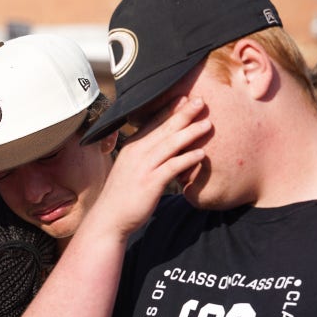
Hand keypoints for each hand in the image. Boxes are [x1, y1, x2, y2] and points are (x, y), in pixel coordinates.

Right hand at [95, 96, 208, 237]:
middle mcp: (137, 153)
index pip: (152, 123)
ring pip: (170, 145)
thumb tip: (161, 151)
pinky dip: (187, 159)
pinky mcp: (150, 183)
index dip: (169, 110)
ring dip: (190, 133)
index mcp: (132, 147)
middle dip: (183, 114)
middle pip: (164, 129)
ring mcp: (143, 167)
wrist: (109, 219)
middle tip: (201, 100)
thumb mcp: (130, 170)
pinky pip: (172, 167)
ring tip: (207, 124)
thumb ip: (144, 157)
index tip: (184, 98)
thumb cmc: (122, 196)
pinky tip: (201, 154)